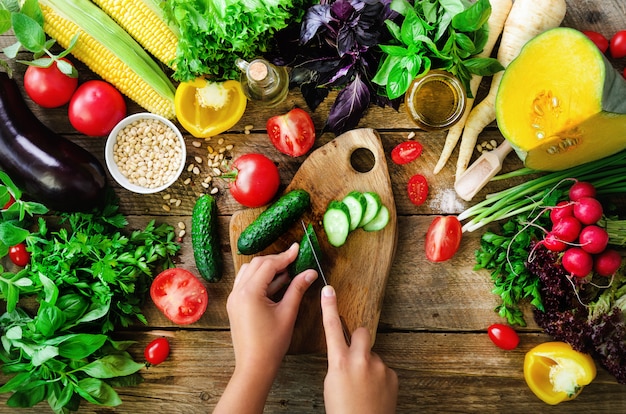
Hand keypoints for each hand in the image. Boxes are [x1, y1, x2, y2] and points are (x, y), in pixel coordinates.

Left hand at [214, 243, 317, 413]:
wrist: (254, 366)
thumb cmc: (271, 344)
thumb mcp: (288, 313)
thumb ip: (298, 289)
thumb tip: (310, 273)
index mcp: (250, 293)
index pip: (268, 265)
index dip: (284, 256)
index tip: (297, 249)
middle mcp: (238, 292)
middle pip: (257, 264)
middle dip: (276, 260)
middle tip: (294, 260)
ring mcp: (234, 298)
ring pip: (249, 271)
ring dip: (267, 268)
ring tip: (286, 272)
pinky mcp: (235, 305)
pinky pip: (246, 283)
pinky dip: (260, 279)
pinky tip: (275, 283)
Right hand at [321, 285, 397, 413]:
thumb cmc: (343, 411)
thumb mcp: (331, 384)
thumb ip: (338, 363)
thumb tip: (345, 355)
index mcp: (340, 362)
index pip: (331, 328)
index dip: (329, 306)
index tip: (329, 289)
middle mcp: (360, 360)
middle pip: (362, 333)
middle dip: (359, 339)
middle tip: (354, 355)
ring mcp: (379, 367)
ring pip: (372, 356)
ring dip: (368, 366)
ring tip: (363, 387)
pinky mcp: (392, 375)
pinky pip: (383, 369)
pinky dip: (378, 378)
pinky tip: (374, 392)